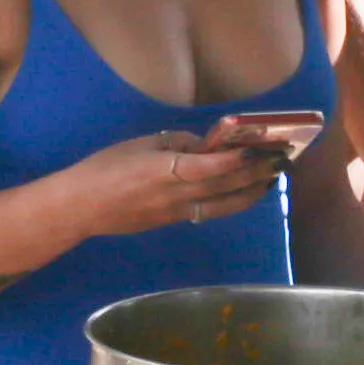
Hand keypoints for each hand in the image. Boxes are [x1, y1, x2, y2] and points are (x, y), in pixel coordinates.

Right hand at [67, 132, 284, 240]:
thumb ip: (178, 143)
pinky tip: (244, 193)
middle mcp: (178, 195)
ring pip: (225, 204)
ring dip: (252, 192)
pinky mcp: (174, 221)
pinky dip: (232, 201)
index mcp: (166, 171)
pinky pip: (211, 211)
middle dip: (258, 173)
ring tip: (272, 178)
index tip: (265, 147)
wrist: (80, 207)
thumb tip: (207, 146)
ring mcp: (177, 212)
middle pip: (227, 186)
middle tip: (283, 160)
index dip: (242, 158)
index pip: (214, 167)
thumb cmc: (105, 168)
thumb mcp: (141, 144)